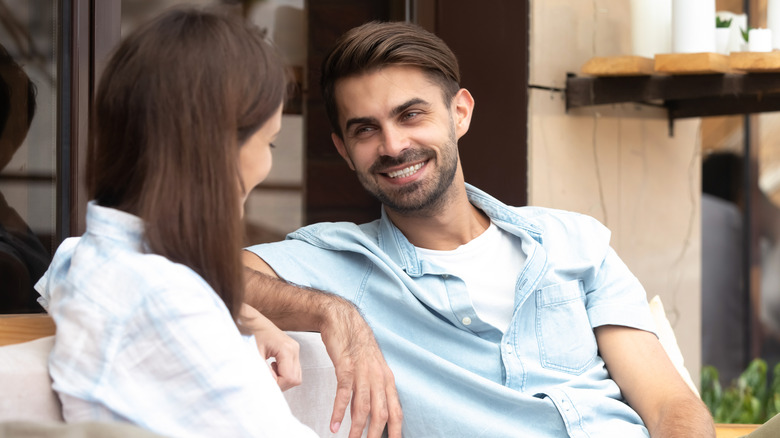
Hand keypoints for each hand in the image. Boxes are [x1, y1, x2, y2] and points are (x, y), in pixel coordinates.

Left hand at [240, 304, 301, 390]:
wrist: (248, 319)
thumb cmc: (248, 332)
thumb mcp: (253, 355)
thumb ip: (263, 373)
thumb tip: (268, 388)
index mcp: (287, 349)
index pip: (290, 378)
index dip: (278, 386)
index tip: (265, 383)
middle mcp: (294, 349)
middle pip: (295, 379)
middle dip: (281, 384)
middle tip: (266, 379)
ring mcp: (295, 349)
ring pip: (296, 375)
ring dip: (282, 379)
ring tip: (268, 371)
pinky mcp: (292, 350)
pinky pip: (293, 369)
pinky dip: (283, 373)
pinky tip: (272, 367)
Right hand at [319, 305, 402, 437]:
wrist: (343, 320)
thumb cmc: (356, 344)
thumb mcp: (370, 368)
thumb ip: (371, 390)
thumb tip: (367, 414)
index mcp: (387, 379)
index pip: (396, 410)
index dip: (396, 430)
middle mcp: (378, 377)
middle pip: (381, 413)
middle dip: (376, 435)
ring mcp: (362, 372)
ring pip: (363, 407)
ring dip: (357, 428)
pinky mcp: (345, 367)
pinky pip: (344, 393)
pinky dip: (338, 411)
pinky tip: (333, 425)